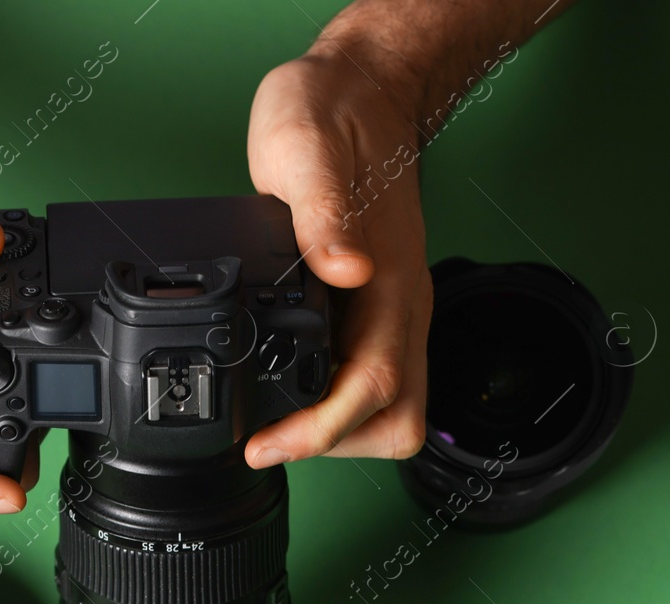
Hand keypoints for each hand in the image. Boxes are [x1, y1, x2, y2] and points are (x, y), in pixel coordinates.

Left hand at [245, 45, 431, 467]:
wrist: (358, 90)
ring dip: (339, 434)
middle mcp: (400, 304)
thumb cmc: (332, 114)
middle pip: (399, 418)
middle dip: (338, 447)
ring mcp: (389, 311)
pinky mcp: (371, 311)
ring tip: (274, 427)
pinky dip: (331, 407)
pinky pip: (368, 381)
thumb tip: (343, 270)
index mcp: (390, 278)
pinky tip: (285, 394)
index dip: (324, 431)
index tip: (269, 443)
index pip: (377, 385)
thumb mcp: (305, 149)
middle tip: (271, 440)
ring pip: (391, 408)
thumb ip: (322, 213)